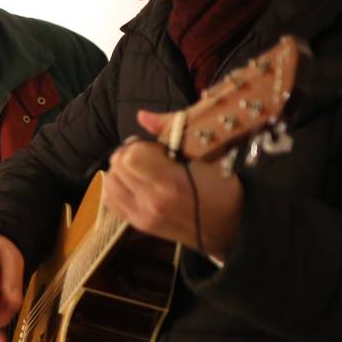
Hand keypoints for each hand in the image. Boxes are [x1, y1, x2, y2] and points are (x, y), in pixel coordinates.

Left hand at [100, 109, 243, 257]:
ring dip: (121, 171)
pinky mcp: (140, 226)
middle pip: (116, 167)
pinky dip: (117, 189)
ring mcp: (143, 217)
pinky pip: (110, 202)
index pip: (130, 156)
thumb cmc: (224, 186)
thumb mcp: (207, 152)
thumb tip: (141, 115)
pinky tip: (134, 184)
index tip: (156, 148)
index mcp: (171, 183)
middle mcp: (152, 202)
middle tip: (150, 157)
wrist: (232, 225)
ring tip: (142, 171)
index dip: (140, 146)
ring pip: (109, 183)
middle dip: (129, 155)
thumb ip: (171, 130)